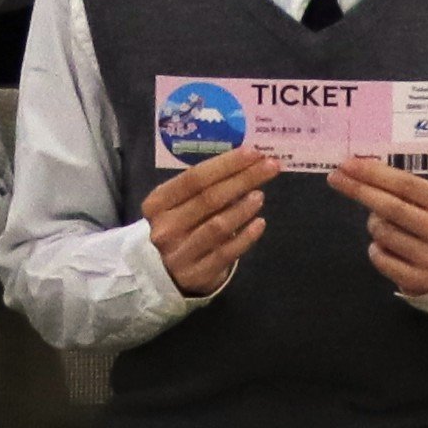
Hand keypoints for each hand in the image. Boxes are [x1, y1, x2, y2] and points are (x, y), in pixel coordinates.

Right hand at [139, 141, 278, 295]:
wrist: (164, 272)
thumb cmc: (179, 226)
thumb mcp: (180, 204)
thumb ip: (205, 186)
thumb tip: (247, 163)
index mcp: (157, 203)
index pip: (194, 178)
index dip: (226, 164)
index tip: (253, 153)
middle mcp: (164, 228)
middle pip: (209, 198)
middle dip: (243, 179)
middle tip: (270, 167)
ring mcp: (178, 254)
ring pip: (217, 226)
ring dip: (243, 208)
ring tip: (261, 195)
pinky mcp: (196, 274)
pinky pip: (226, 253)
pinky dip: (246, 236)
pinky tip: (260, 223)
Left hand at [333, 158, 427, 303]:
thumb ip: (406, 189)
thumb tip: (361, 170)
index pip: (405, 184)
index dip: (373, 173)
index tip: (346, 164)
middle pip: (389, 207)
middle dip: (359, 190)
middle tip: (335, 178)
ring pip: (381, 233)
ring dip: (373, 225)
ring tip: (384, 225)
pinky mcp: (418, 280)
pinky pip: (380, 258)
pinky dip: (375, 249)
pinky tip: (386, 247)